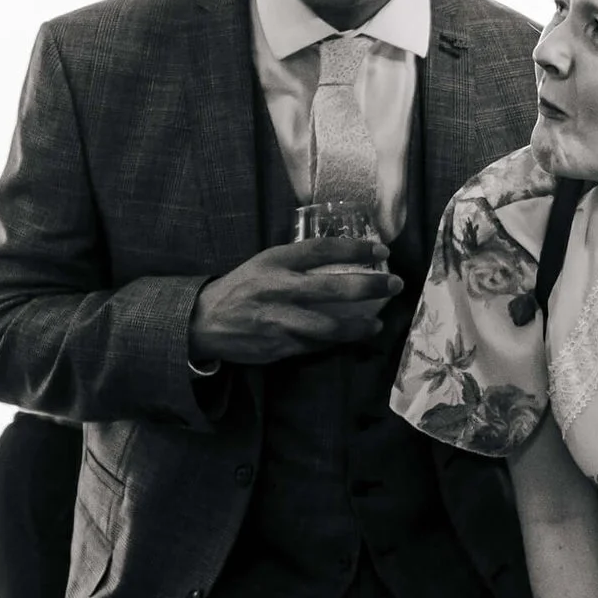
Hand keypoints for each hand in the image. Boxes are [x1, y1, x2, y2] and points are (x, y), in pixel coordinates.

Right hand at [188, 238, 401, 366]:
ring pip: (328, 327)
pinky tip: (350, 339)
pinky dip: (335, 343)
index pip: (322, 250)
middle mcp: (279, 290)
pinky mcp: (278, 347)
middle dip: (370, 287)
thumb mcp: (265, 262)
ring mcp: (279, 321)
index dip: (356, 250)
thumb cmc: (242, 287)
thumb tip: (346, 257)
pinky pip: (315, 346)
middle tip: (394, 285)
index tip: (382, 253)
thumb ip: (299, 261)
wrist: (203, 321)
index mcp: (275, 262)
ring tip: (376, 325)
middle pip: (333, 288)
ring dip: (358, 327)